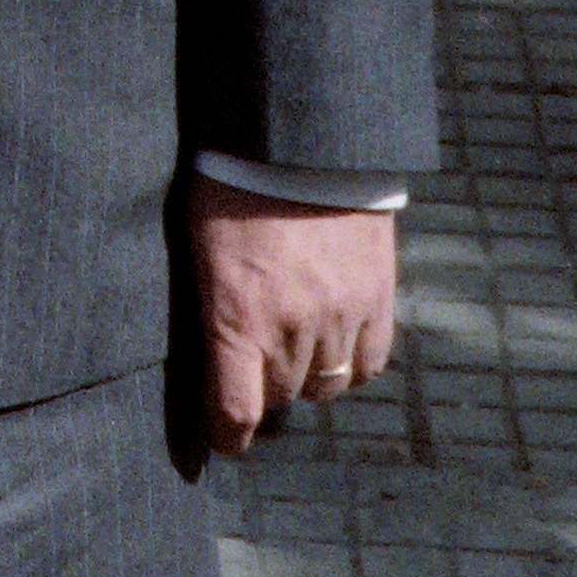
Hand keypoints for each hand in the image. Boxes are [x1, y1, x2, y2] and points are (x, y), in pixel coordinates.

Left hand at [187, 184, 396, 454]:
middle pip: (279, 395)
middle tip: (255, 361)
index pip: (234, 411)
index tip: (224, 440)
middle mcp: (291, 329)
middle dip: (263, 386)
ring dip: (307, 374)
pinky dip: (352, 362)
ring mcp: (340, 317)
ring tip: (296, 344)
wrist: (300, 135)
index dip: (227, 436)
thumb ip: (207, 303)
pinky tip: (337, 341)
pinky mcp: (378, 299)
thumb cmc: (231, 182)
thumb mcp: (199, 242)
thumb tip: (206, 352)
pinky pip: (369, 363)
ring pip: (325, 385)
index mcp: (237, 317)